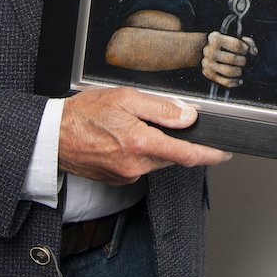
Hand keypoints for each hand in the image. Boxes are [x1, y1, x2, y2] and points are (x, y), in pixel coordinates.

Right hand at [58, 87, 228, 184]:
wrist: (52, 136)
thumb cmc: (84, 114)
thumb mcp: (126, 98)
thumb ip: (161, 108)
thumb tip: (188, 116)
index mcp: (141, 143)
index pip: (187, 154)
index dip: (210, 154)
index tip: (224, 152)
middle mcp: (136, 165)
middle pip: (172, 155)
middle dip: (175, 141)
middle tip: (159, 121)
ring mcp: (126, 175)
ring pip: (156, 160)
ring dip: (155, 145)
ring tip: (131, 125)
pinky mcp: (117, 179)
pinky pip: (140, 165)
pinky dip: (139, 152)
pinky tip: (122, 138)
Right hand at [201, 32, 257, 87]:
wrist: (204, 49)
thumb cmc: (224, 43)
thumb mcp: (232, 37)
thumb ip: (247, 42)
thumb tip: (254, 52)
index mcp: (215, 38)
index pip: (236, 45)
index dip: (245, 49)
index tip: (246, 50)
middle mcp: (209, 51)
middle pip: (232, 59)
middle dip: (243, 61)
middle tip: (245, 61)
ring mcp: (208, 64)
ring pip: (229, 71)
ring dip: (239, 72)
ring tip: (242, 70)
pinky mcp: (208, 74)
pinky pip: (225, 82)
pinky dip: (235, 82)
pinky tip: (240, 80)